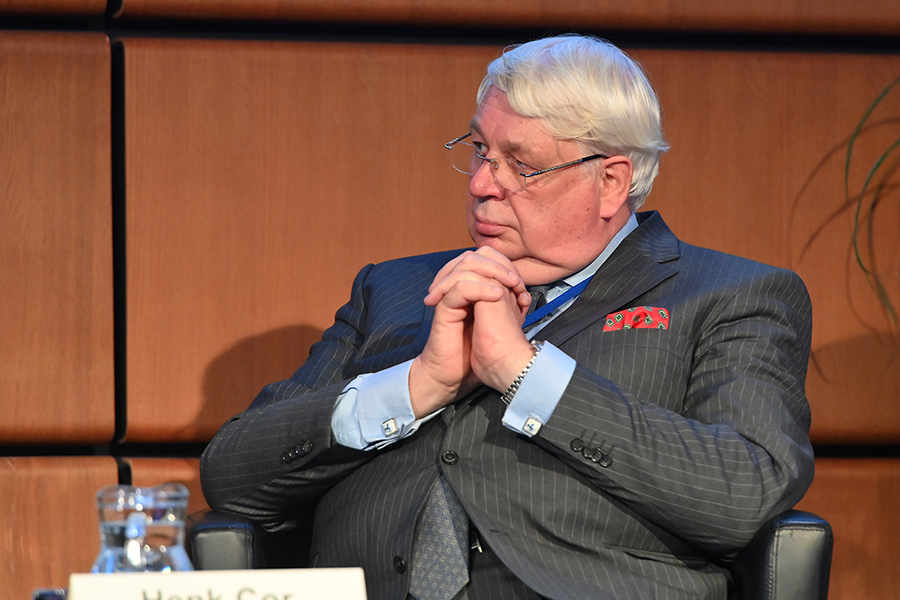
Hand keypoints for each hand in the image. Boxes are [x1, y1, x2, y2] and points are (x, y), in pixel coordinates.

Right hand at [409, 248, 533, 417]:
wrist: (454, 376)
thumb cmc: (474, 354)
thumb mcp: (496, 322)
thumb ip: (503, 302)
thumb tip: (521, 289)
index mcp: (469, 289)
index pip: (483, 259)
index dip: (504, 265)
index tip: (521, 286)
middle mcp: (457, 289)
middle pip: (473, 256)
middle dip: (499, 264)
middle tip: (516, 282)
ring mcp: (449, 296)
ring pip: (465, 265)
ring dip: (492, 271)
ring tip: (511, 285)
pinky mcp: (444, 308)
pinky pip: (459, 287)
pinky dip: (480, 287)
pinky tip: (496, 296)